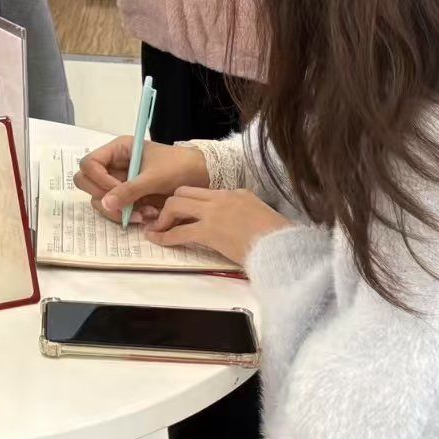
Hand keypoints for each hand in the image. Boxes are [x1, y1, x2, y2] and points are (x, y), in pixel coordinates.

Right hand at [74, 137, 208, 224]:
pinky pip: (116, 210)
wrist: (202, 176)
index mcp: (118, 151)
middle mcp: (114, 166)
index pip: (89, 164)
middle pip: (86, 182)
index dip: (98, 179)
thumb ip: (129, 189)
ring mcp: (119, 183)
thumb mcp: (154, 177)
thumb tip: (104, 203)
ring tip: (144, 214)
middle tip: (122, 207)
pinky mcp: (128, 198)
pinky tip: (148, 216)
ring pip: (100, 200)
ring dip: (118, 211)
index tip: (115, 190)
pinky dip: (128, 216)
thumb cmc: (178, 167)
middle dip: (103, 197)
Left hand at [147, 187, 289, 265]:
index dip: (189, 202)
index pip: (203, 192)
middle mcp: (221, 197)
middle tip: (165, 220)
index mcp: (235, 192)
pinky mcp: (209, 231)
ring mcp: (213, 212)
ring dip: (163, 217)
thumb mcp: (261, 213)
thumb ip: (245, 211)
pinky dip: (165, 236)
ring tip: (156, 229)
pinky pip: (179, 232)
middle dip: (171, 204)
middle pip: (184, 192)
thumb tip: (237, 220)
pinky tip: (157, 240)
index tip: (182, 213)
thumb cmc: (277, 235)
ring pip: (176, 205)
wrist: (282, 246)